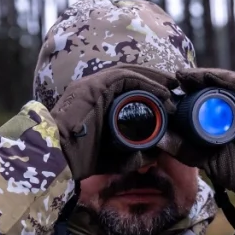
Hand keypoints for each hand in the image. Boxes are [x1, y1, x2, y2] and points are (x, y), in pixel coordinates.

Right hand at [50, 65, 178, 180]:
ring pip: (129, 73)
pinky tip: (161, 91)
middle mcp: (94, 89)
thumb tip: (155, 155)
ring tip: (171, 86)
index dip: (149, 90)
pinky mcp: (92, 87)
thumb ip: (134, 155)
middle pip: (130, 76)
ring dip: (153, 78)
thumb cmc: (82, 161)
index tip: (168, 99)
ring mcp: (92, 85)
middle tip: (174, 87)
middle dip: (154, 79)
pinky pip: (124, 77)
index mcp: (97, 102)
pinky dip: (145, 82)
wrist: (59, 159)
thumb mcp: (115, 157)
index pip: (127, 87)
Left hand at [171, 68, 234, 229]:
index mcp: (222, 115)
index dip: (185, 92)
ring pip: (226, 81)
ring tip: (187, 76)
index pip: (202, 98)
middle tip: (175, 77)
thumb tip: (158, 139)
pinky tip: (210, 76)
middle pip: (212, 85)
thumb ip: (185, 149)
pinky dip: (227, 79)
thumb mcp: (206, 158)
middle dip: (193, 80)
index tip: (166, 91)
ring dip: (206, 76)